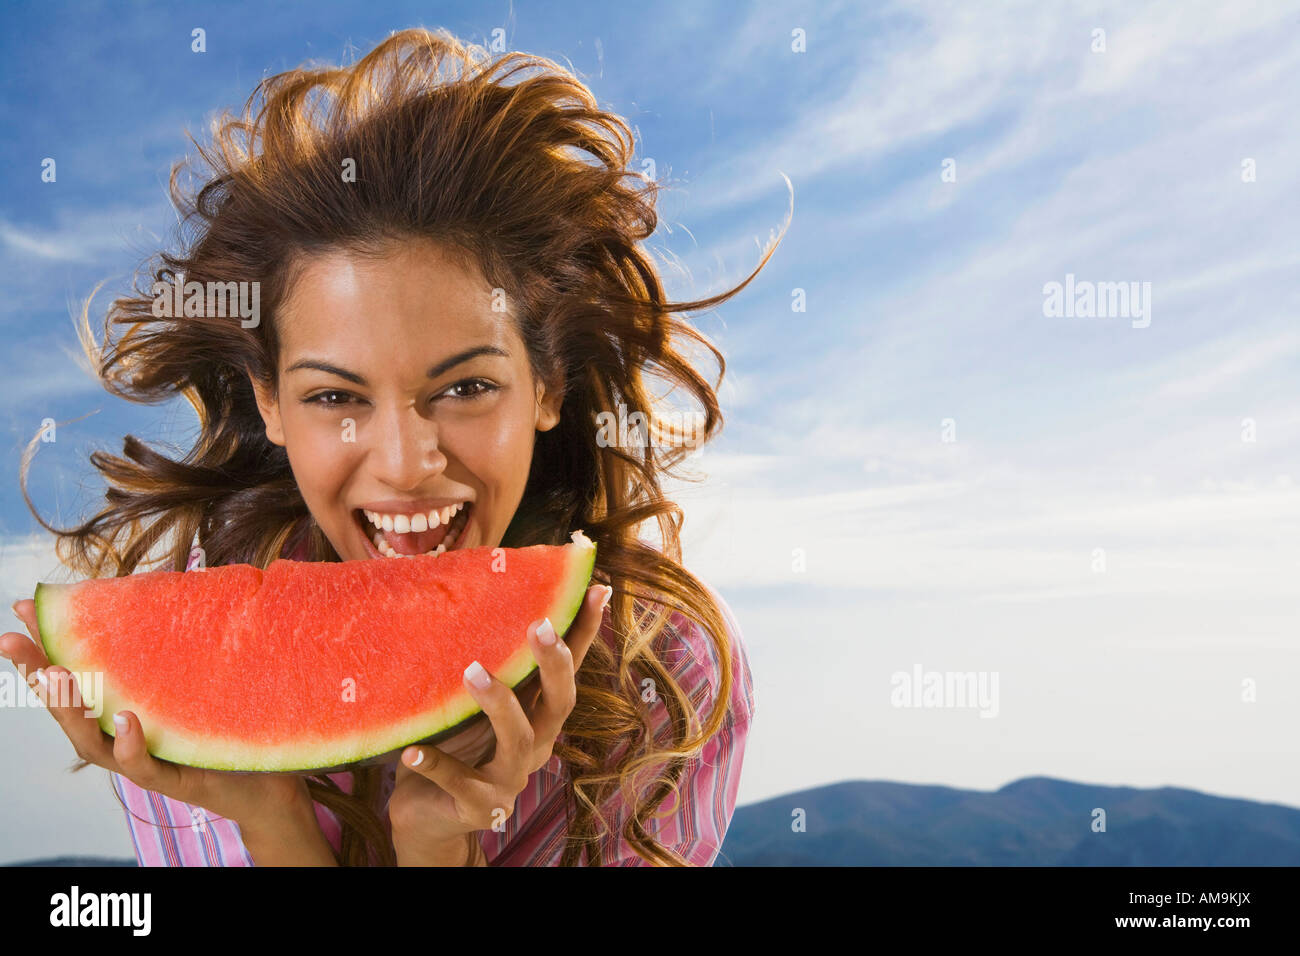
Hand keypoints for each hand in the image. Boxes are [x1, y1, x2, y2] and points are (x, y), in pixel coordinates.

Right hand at [3, 599, 316, 834]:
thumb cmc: (225, 720)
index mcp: (120, 705)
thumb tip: (164, 583)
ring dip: (71, 708)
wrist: (266, 778)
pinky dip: (129, 745)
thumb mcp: (196, 674)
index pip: (74, 673)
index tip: (22, 607)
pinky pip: (141, 766)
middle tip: (12, 641)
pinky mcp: (171, 778)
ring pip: (92, 740)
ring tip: (57, 674)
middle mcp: (120, 734)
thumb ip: (175, 642)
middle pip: (68, 707)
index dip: (45, 644)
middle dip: (37, 673)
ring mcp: (141, 758)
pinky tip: (127, 720)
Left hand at [389, 582, 611, 864]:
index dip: (586, 632)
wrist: (429, 814)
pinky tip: (411, 751)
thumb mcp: (474, 702)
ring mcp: (510, 778)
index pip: (570, 668)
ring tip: (471, 672)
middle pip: (560, 704)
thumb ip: (490, 665)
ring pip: (517, 741)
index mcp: (537, 715)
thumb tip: (482, 597)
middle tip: (539, 627)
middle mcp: (535, 744)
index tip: (598, 588)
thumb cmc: (454, 744)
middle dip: (554, 665)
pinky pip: (458, 782)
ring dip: (498, 704)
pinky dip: (436, 765)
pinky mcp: (479, 806)